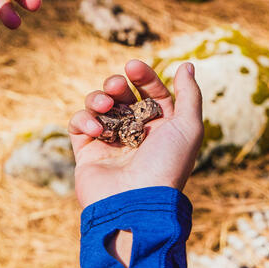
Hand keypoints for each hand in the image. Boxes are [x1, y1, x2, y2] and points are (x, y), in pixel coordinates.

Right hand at [68, 60, 202, 208]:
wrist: (135, 202)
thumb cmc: (166, 165)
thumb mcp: (188, 128)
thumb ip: (189, 94)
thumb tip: (187, 65)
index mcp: (161, 127)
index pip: (151, 92)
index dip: (143, 76)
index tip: (133, 67)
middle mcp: (135, 133)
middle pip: (122, 95)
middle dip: (116, 85)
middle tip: (116, 86)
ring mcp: (109, 141)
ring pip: (98, 105)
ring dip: (98, 98)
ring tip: (104, 105)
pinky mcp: (86, 150)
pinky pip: (79, 124)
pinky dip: (84, 120)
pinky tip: (96, 129)